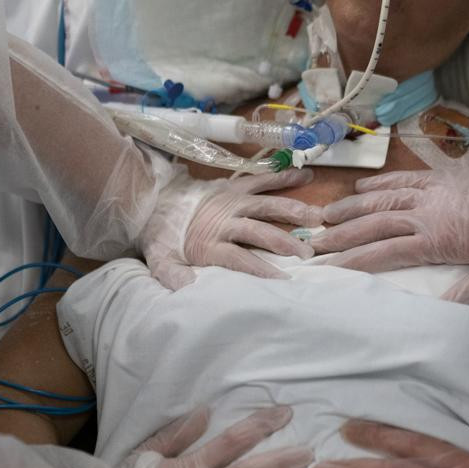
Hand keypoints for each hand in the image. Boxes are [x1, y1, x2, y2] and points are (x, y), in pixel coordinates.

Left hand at [139, 169, 322, 290]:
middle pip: (258, 231)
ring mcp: (232, 201)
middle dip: (284, 242)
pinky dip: (283, 178)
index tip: (283, 280)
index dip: (261, 269)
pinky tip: (306, 177)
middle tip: (308, 252)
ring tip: (316, 217)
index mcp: (209, 243)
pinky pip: (262, 180)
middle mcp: (225, 221)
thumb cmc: (162, 236)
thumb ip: (173, 276)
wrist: (151, 199)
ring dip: (292, 210)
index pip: (239, 259)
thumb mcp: (160, 261)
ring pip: (266, 205)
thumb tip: (190, 290)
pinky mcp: (235, 187)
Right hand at [311, 170, 468, 304]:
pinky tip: (361, 189)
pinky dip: (379, 183)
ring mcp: (432, 191)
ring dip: (352, 208)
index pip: (384, 252)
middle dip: (342, 235)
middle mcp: (426, 213)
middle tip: (315, 243)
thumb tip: (439, 313)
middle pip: (374, 224)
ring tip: (326, 216)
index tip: (328, 266)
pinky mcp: (441, 176)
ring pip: (382, 198)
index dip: (353, 260)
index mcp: (436, 239)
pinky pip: (403, 178)